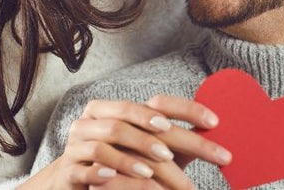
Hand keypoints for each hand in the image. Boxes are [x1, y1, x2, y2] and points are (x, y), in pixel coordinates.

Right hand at [19, 97, 224, 189]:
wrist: (71, 183)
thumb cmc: (120, 164)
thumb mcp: (149, 153)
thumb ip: (175, 144)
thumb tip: (214, 138)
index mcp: (118, 109)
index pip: (158, 102)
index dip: (186, 109)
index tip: (215, 123)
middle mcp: (96, 120)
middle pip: (135, 120)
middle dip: (170, 139)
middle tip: (201, 154)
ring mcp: (78, 143)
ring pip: (108, 141)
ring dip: (135, 156)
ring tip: (156, 171)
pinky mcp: (69, 169)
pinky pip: (86, 167)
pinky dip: (104, 171)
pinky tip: (117, 177)